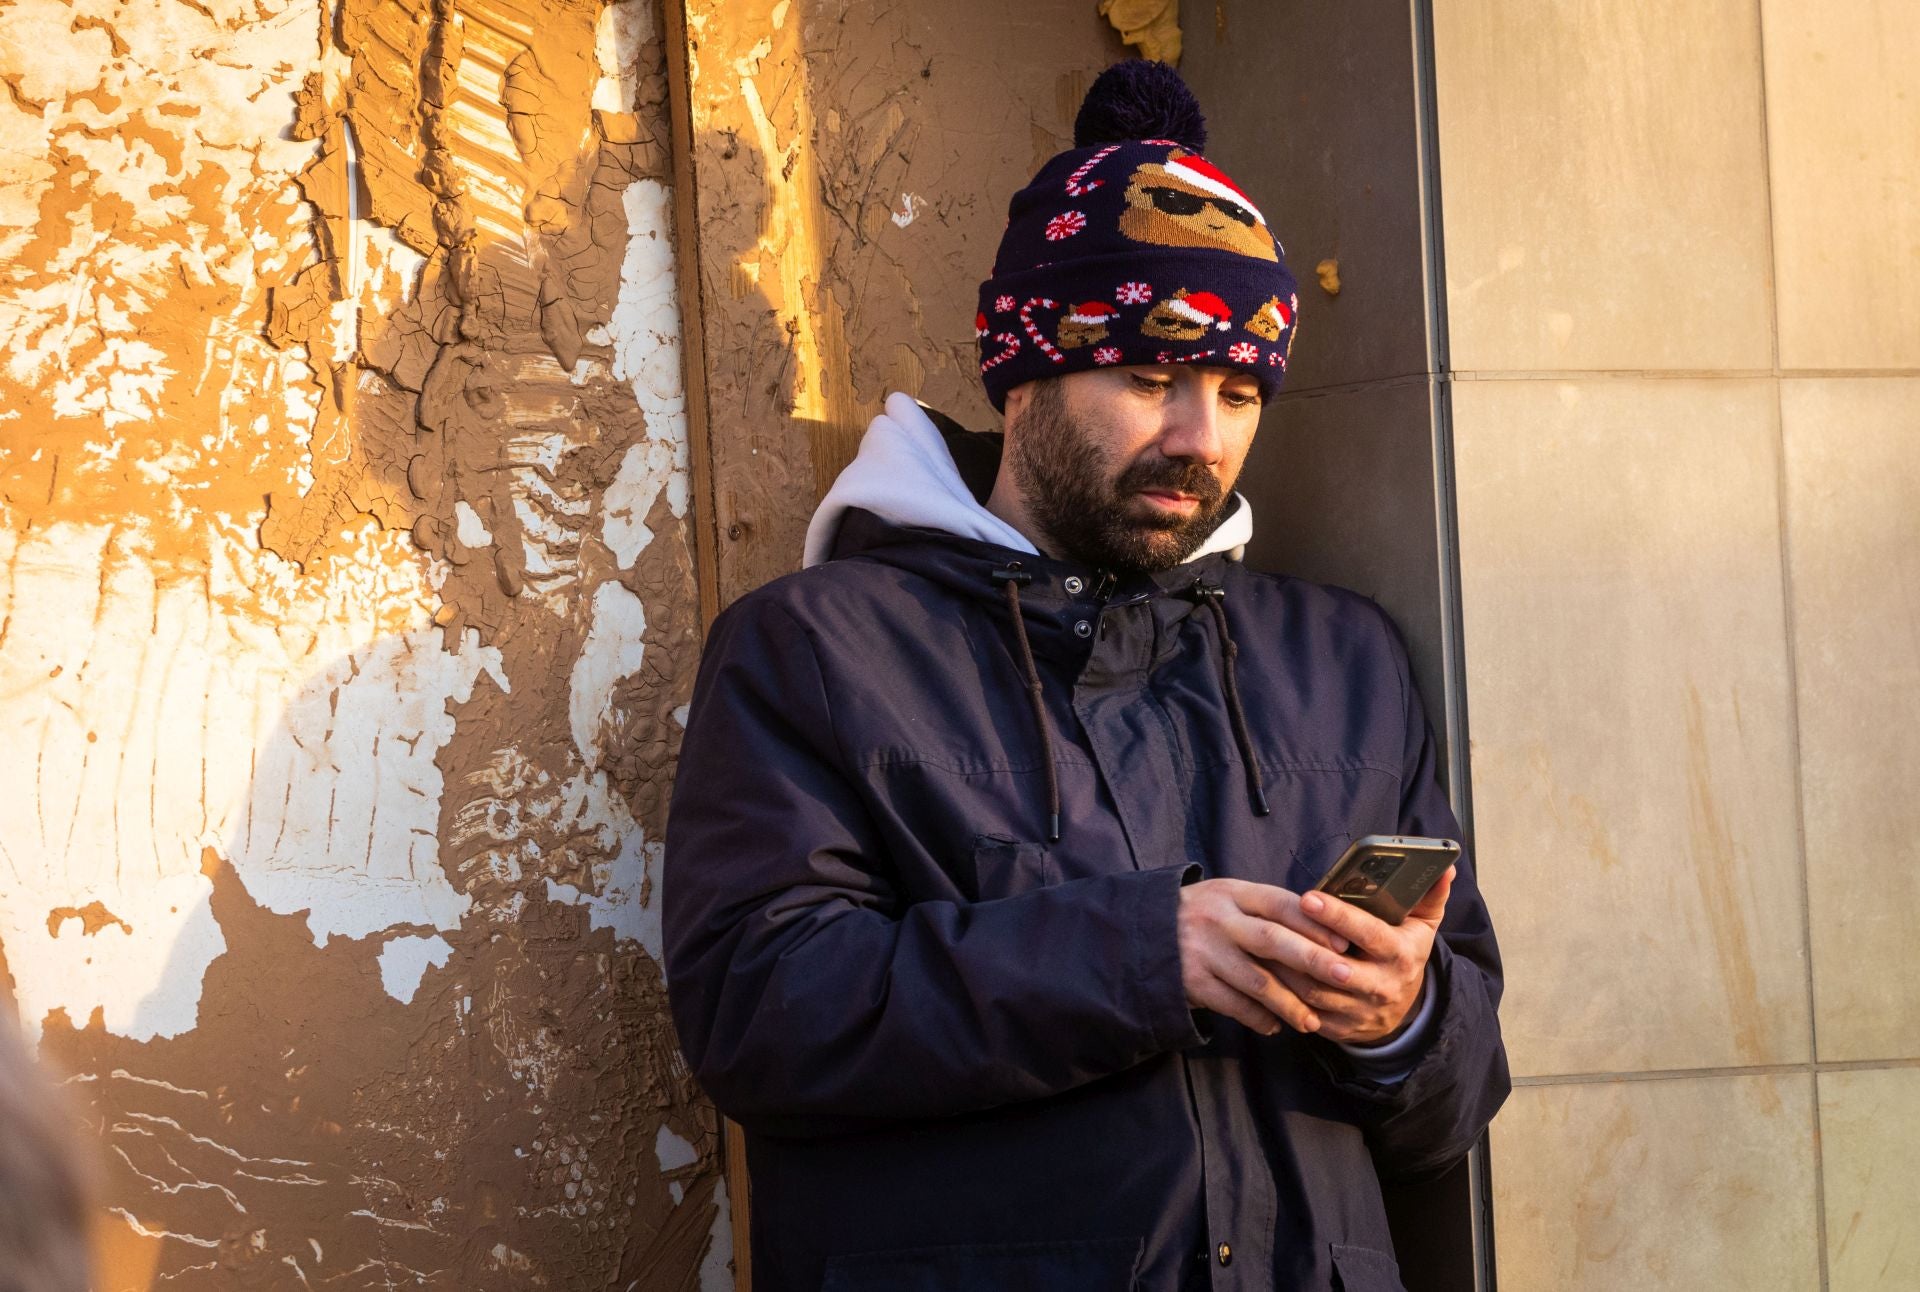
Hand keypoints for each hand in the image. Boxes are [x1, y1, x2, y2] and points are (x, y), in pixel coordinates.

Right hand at [1176, 878, 1356, 1036]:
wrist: (1142, 933)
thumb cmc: (1203, 916)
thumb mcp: (1228, 899)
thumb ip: (1266, 910)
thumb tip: (1325, 931)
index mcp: (1232, 893)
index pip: (1280, 904)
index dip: (1315, 924)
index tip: (1345, 943)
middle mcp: (1218, 920)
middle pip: (1272, 940)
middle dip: (1313, 960)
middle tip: (1345, 977)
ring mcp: (1203, 951)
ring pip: (1256, 981)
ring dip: (1290, 1003)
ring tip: (1313, 1021)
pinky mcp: (1192, 981)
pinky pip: (1233, 1005)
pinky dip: (1258, 1018)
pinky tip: (1275, 1027)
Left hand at [1279, 867, 1454, 1044]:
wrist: (1404, 1011)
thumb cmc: (1405, 953)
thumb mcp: (1423, 925)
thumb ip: (1430, 894)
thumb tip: (1445, 865)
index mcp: (1401, 954)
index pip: (1368, 934)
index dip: (1338, 917)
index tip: (1309, 898)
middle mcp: (1382, 985)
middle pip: (1337, 969)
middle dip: (1304, 947)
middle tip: (1271, 923)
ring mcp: (1360, 1011)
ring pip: (1315, 992)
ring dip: (1286, 970)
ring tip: (1262, 942)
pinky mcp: (1340, 1029)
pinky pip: (1305, 1013)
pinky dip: (1284, 995)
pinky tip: (1266, 971)